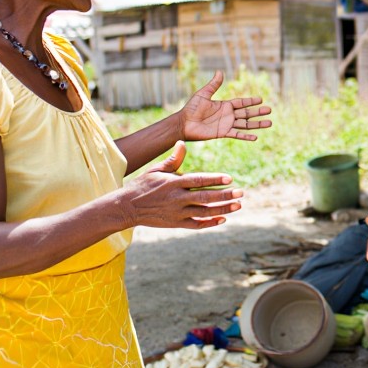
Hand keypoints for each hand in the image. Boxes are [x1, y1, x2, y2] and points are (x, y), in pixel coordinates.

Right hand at [117, 142, 241, 229]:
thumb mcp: (157, 170)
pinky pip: (196, 225)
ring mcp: (177, 213)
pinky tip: (223, 218)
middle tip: (241, 193)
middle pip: (205, 198)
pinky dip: (210, 222)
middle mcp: (177, 199)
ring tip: (238, 205)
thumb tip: (183, 143)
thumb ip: (173, 159)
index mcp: (174, 183)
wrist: (127, 207)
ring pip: (204, 212)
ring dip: (222, 209)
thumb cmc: (143, 185)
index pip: (198, 180)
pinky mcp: (176, 224)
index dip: (214, 179)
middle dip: (224, 196)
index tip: (229, 178)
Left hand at [179, 71, 271, 141]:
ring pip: (246, 124)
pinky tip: (256, 137)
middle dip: (258, 112)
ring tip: (269, 123)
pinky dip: (246, 136)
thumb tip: (219, 72)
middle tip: (270, 110)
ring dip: (257, 124)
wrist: (184, 123)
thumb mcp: (203, 94)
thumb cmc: (191, 108)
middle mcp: (228, 115)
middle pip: (247, 113)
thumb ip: (213, 85)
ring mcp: (226, 124)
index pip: (241, 103)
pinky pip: (237, 135)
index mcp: (225, 105)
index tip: (261, 99)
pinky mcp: (223, 133)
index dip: (251, 101)